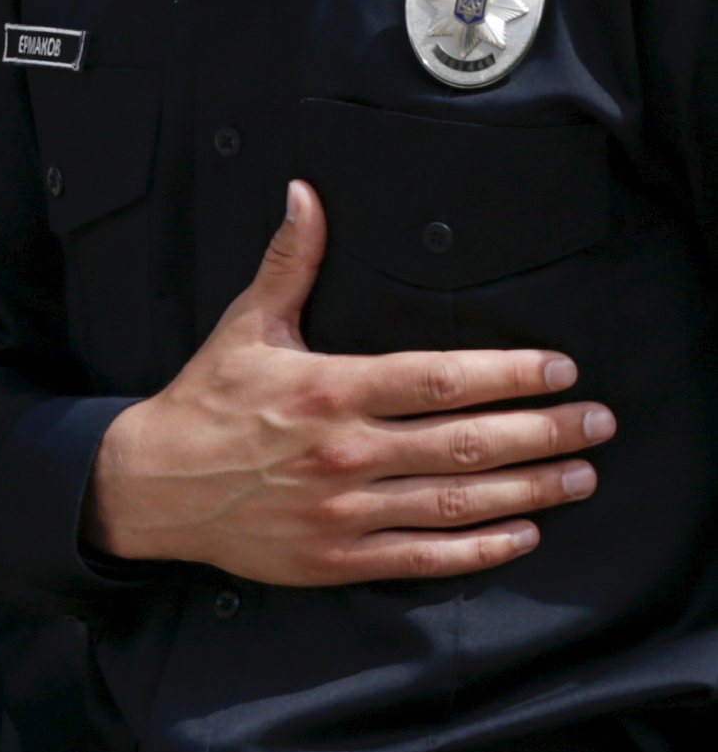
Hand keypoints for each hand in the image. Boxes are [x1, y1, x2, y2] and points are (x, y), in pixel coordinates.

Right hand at [86, 181, 611, 585]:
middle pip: (466, 442)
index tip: (559, 370)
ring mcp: (345, 509)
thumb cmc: (207, 401)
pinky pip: (427, 556)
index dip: (507, 375)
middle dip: (543, 432)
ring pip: (458, 500)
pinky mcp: (339, 556)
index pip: (438, 380)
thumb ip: (289, 263)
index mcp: (328, 389)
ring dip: (529, 489)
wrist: (153, 484)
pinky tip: (523, 533)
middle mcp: (345, 450)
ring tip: (580, 476)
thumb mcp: (246, 326)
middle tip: (598, 424)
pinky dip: (481, 548)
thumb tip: (306, 195)